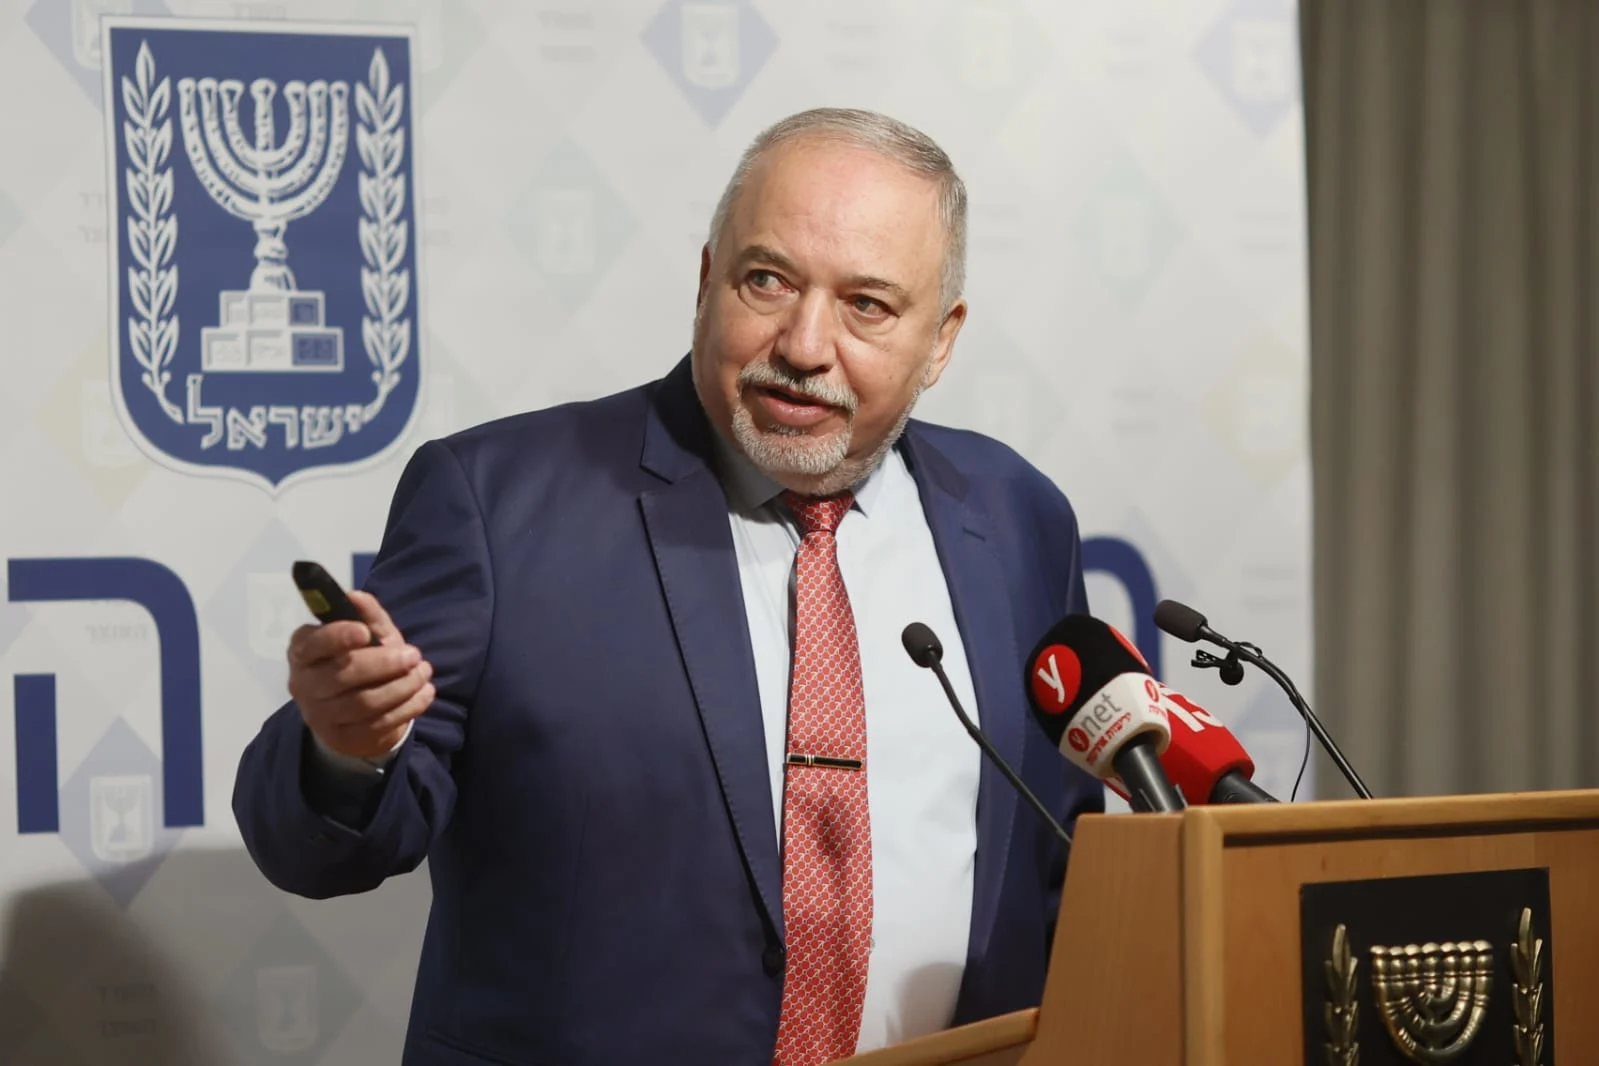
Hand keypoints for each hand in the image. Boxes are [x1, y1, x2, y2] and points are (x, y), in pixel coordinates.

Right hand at [287, 590, 434, 759]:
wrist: (354, 711)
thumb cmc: (360, 659)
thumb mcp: (368, 634)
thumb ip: (366, 615)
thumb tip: (356, 596)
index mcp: (303, 651)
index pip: (314, 645)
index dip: (337, 637)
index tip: (364, 633)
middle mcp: (304, 684)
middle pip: (342, 675)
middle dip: (383, 664)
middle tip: (414, 655)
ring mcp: (320, 715)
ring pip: (363, 703)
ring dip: (401, 687)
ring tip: (424, 672)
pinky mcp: (342, 737)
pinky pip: (378, 724)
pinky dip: (408, 708)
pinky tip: (425, 693)